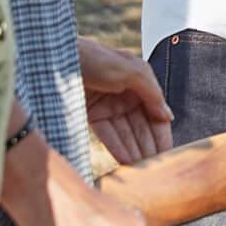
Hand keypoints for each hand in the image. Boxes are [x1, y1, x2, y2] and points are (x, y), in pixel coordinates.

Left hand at [78, 37, 174, 164]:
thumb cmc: (96, 57)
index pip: (156, 112)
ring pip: (126, 133)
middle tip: (154, 166)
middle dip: (148, 145)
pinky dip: (118, 147)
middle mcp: (126, 95)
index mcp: (140, 81)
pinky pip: (108, 134)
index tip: (167, 152)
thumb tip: (168, 116)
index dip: (162, 132)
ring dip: (134, 150)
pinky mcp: (91, 116)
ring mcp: (108, 106)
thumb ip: (152, 93)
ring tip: (141, 168)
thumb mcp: (132, 70)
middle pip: (141, 125)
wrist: (57, 59)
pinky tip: (126, 160)